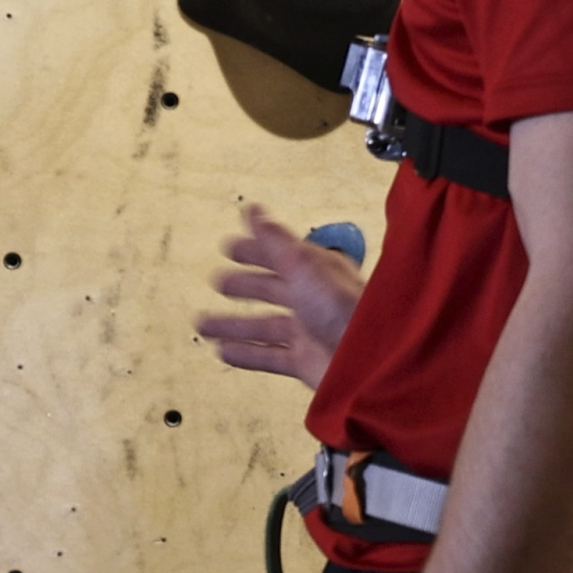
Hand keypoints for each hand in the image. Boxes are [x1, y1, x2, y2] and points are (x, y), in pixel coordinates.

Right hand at [195, 204, 364, 390]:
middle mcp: (313, 300)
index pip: (280, 255)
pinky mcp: (305, 362)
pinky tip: (224, 353)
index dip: (254, 250)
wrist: (369, 362)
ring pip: (264, 325)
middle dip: (244, 285)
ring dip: (234, 324)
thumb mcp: (303, 266)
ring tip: (203, 324)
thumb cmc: (341, 309)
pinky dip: (246, 354)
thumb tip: (252, 210)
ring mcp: (309, 332)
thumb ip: (274, 240)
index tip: (229, 247)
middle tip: (218, 282)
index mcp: (316, 272)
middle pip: (272, 289)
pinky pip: (269, 356)